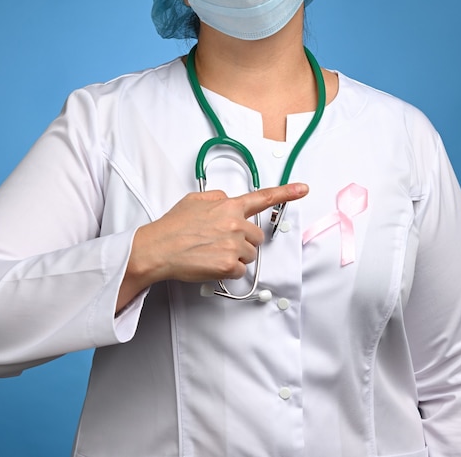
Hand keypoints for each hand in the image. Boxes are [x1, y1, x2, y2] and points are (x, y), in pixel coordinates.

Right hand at [117, 183, 308, 309]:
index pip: (263, 197)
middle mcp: (235, 224)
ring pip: (250, 255)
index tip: (303, 189)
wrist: (157, 249)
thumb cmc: (172, 227)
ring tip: (212, 253)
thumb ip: (217, 198)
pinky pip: (240, 271)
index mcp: (228, 206)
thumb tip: (228, 201)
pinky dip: (228, 271)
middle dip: (244, 241)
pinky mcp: (228, 265)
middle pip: (256, 237)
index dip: (286, 192)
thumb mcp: (194, 200)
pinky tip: (211, 264)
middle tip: (221, 242)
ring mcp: (233, 245)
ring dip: (236, 256)